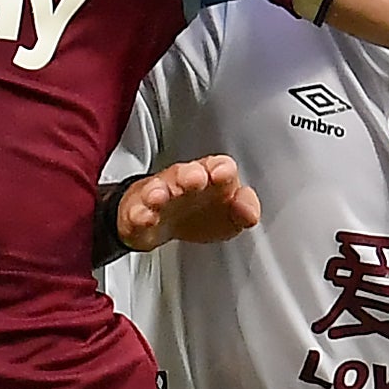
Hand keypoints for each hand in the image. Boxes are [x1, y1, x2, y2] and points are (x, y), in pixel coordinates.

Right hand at [110, 154, 263, 252]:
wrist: (160, 222)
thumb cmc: (199, 212)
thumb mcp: (230, 216)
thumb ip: (244, 210)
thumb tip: (250, 213)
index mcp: (211, 177)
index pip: (219, 166)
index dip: (221, 168)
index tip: (223, 174)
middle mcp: (183, 181)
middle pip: (186, 173)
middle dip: (190, 175)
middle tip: (194, 179)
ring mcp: (159, 195)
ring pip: (158, 188)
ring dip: (160, 191)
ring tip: (160, 197)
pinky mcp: (138, 212)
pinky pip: (137, 211)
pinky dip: (140, 214)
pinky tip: (145, 217)